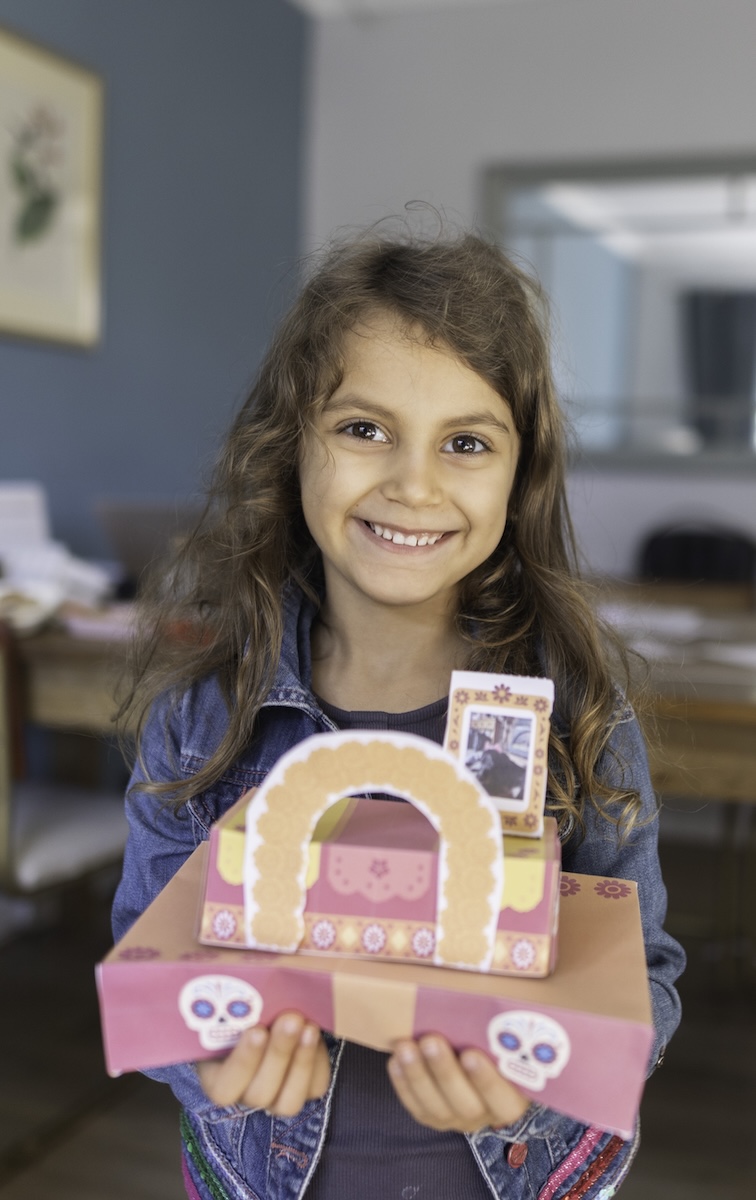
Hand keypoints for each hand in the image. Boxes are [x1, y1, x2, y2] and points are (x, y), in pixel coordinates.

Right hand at [196, 1011, 330, 1115]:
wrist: (269, 1011)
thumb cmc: (242, 1006)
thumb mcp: (233, 1001)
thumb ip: (234, 999)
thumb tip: (239, 975)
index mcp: (216, 1077)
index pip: (223, 1089)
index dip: (242, 1062)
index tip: (257, 1030)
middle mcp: (244, 1094)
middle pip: (260, 1092)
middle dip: (278, 1054)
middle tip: (290, 1019)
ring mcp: (275, 1098)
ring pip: (288, 1100)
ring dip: (301, 1061)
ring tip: (309, 1027)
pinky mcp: (304, 1090)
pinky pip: (314, 1086)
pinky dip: (318, 1060)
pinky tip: (317, 1032)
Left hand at [388, 1034, 529, 1132]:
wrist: (480, 1068)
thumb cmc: (498, 1050)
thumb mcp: (508, 1045)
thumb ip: (504, 1031)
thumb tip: (491, 996)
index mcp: (512, 1099)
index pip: (504, 1098)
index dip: (487, 1080)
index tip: (471, 1054)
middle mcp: (484, 1114)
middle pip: (466, 1104)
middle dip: (445, 1072)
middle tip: (431, 1041)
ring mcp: (456, 1119)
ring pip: (436, 1106)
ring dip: (418, 1075)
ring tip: (405, 1047)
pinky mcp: (431, 1116)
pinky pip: (416, 1105)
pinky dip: (403, 1083)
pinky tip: (395, 1060)